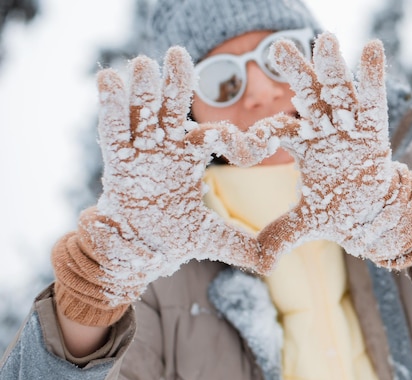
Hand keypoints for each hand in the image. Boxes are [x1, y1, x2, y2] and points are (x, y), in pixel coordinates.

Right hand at [53, 47, 284, 325]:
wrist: (139, 251)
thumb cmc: (174, 235)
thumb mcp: (212, 238)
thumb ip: (242, 245)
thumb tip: (274, 263)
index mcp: (191, 157)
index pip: (216, 137)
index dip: (239, 140)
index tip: (263, 146)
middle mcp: (167, 147)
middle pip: (172, 108)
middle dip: (175, 83)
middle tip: (180, 55)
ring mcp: (141, 151)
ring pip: (142, 113)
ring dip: (144, 88)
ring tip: (146, 63)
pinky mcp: (118, 161)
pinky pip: (113, 130)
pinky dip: (110, 106)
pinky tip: (108, 79)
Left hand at [257, 33, 411, 271]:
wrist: (373, 215)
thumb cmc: (338, 210)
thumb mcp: (306, 224)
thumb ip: (280, 235)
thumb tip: (258, 264)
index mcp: (303, 146)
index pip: (276, 132)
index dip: (256, 138)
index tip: (237, 148)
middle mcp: (325, 130)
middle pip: (308, 95)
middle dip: (296, 71)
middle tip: (277, 47)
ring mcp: (351, 126)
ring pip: (340, 92)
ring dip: (332, 67)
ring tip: (325, 40)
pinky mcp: (376, 129)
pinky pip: (374, 100)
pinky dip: (374, 75)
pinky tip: (371, 48)